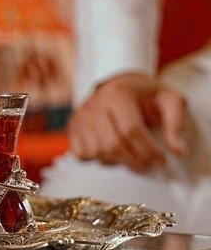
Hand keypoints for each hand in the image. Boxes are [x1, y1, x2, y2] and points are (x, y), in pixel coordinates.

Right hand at [69, 72, 185, 171]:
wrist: (120, 85)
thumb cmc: (145, 96)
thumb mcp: (169, 101)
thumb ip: (176, 124)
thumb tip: (176, 151)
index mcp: (118, 94)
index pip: (131, 130)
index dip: (148, 150)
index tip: (161, 159)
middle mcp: (95, 104)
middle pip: (112, 144)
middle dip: (135, 161)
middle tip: (149, 165)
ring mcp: (81, 116)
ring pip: (97, 152)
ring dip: (118, 161)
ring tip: (131, 156)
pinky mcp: (73, 127)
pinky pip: (82, 154)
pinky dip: (98, 159)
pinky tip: (111, 152)